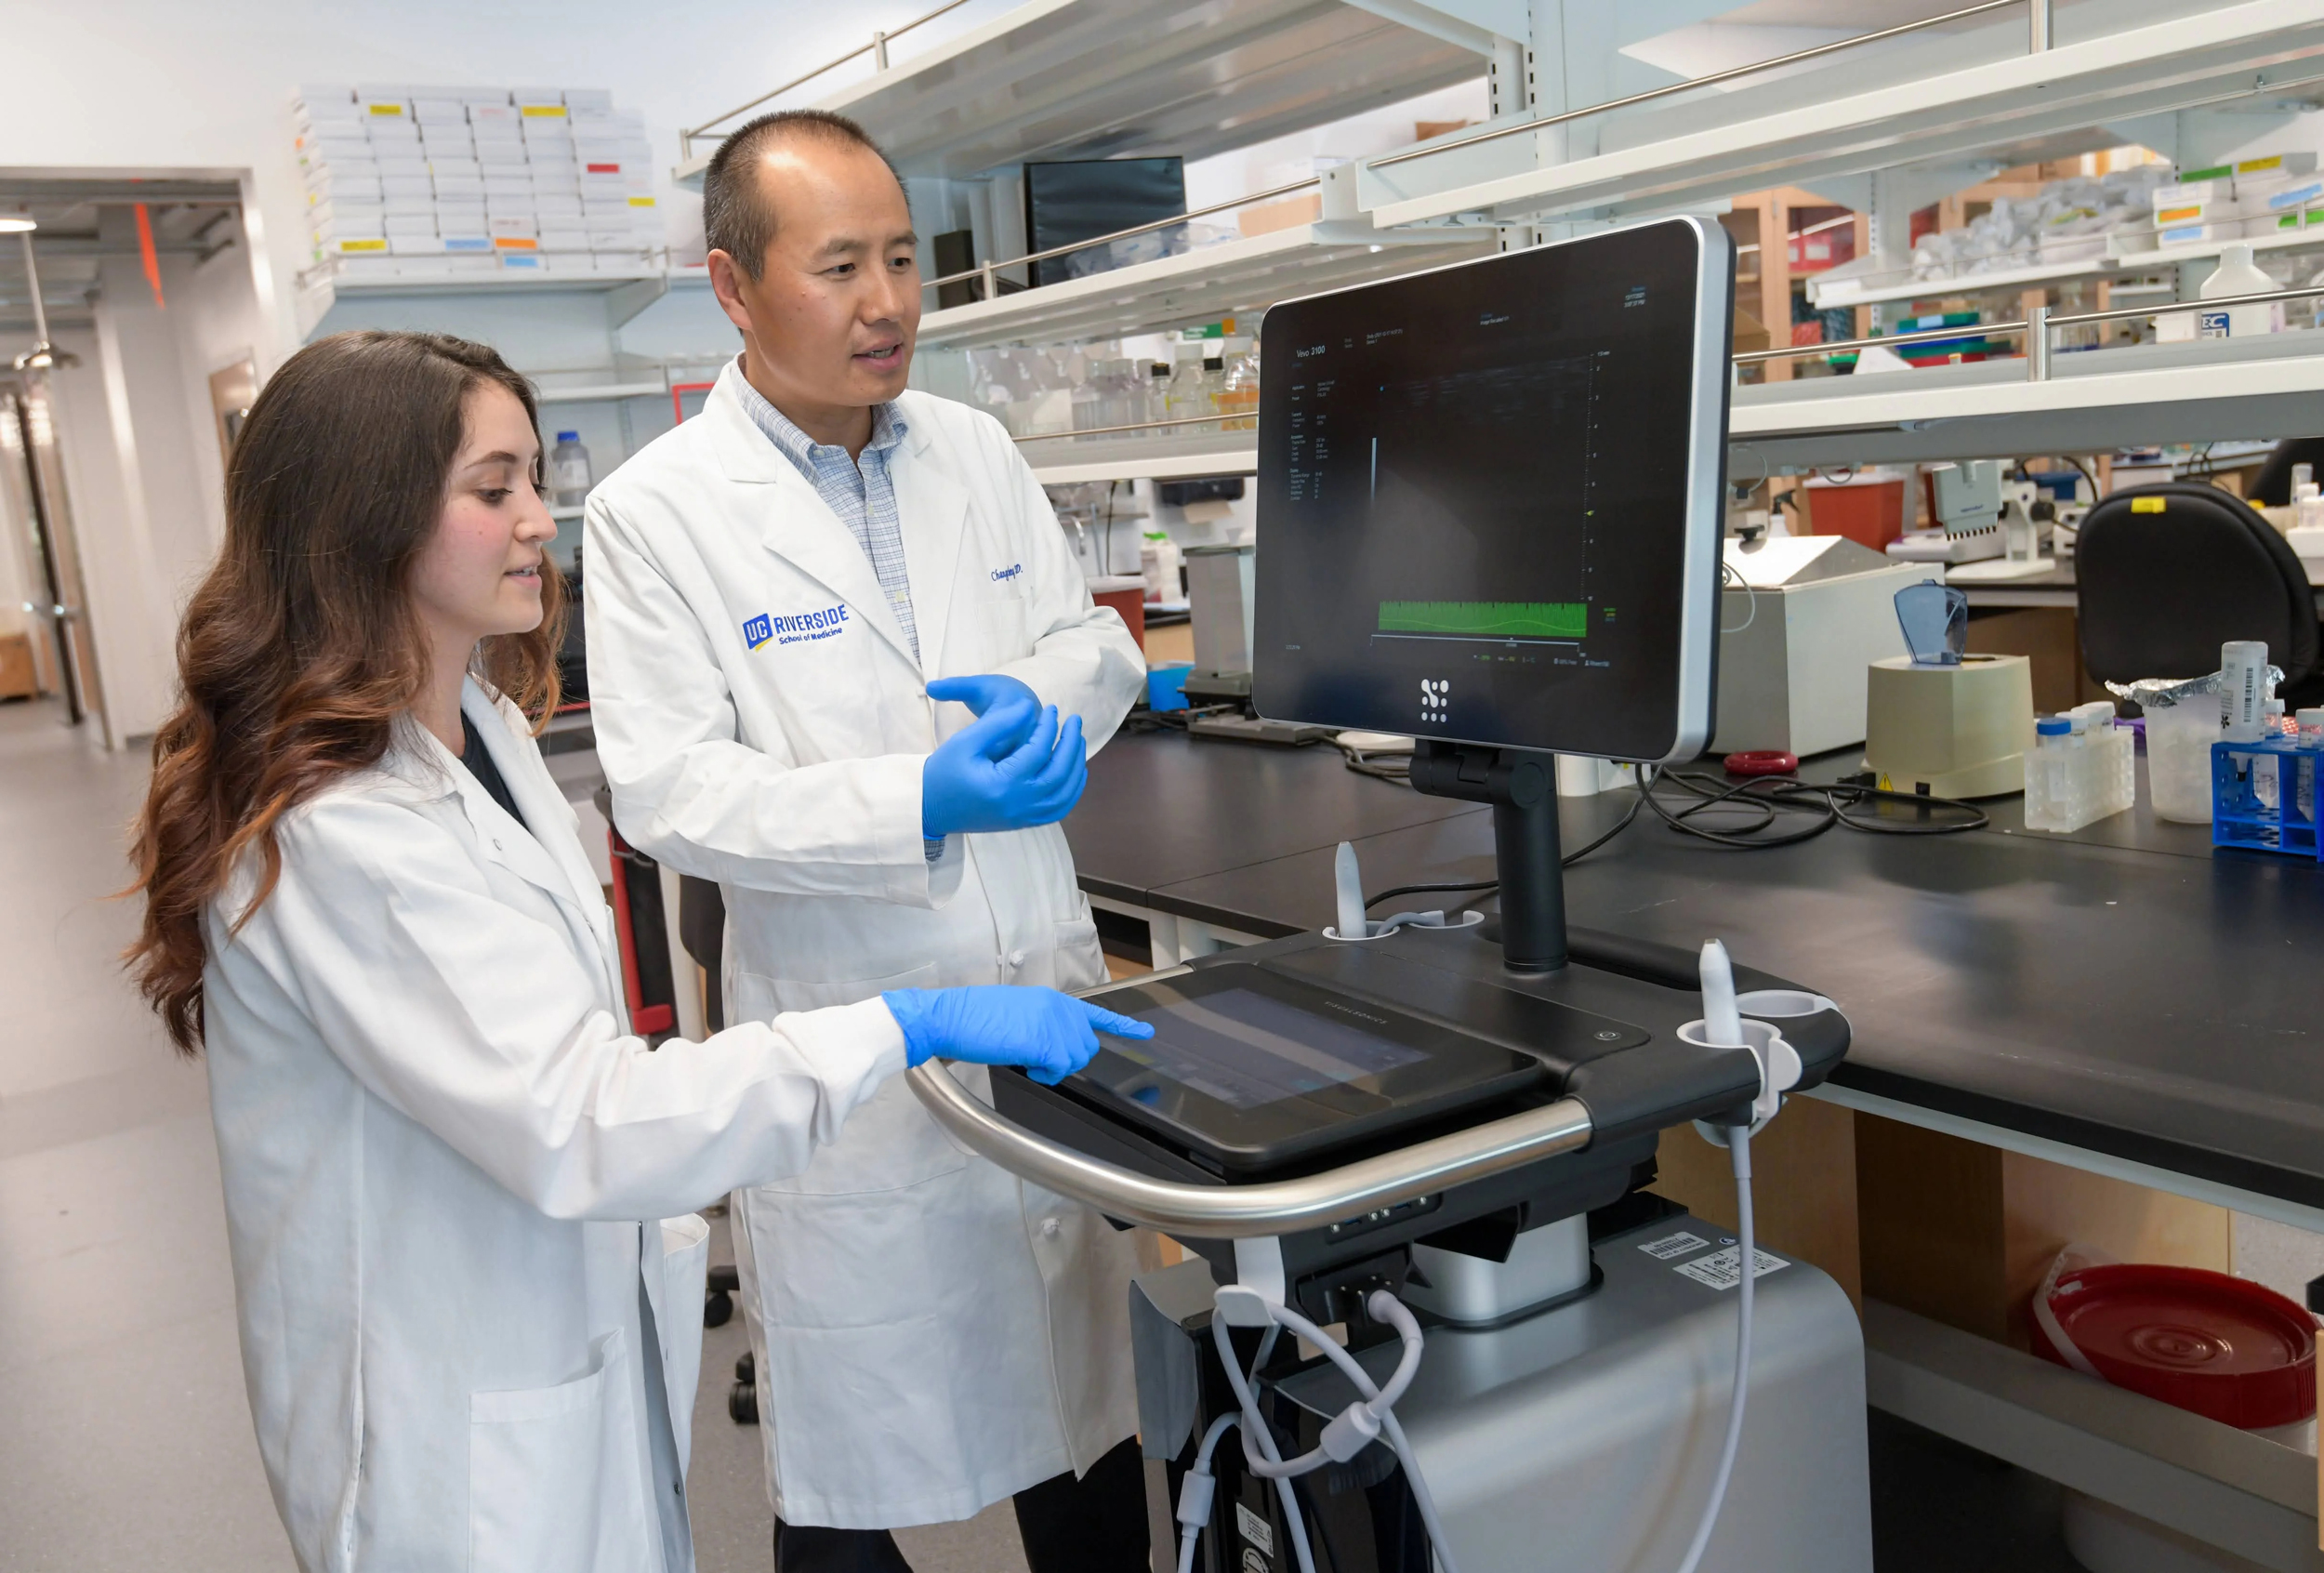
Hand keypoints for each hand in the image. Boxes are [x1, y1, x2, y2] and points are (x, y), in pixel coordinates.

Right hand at [882, 986, 1155, 1084]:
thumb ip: (1040, 1025)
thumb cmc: (972, 1020)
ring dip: (1053, 1068)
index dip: (1122, 1028)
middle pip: (1086, 1047)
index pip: (1095, 1014)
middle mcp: (1059, 1008)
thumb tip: (1049, 1046)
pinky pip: (1059, 1069)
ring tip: (1025, 1058)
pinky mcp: (1044, 1040)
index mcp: (1052, 1000)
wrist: (951, 1017)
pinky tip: (1026, 1064)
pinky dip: (1044, 1074)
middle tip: (1038, 1060)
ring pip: (1074, 1060)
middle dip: (1067, 1061)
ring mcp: (1054, 1022)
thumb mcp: (1015, 1014)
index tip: (1145, 1034)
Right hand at [922, 675, 1087, 838]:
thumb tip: (1029, 708)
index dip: (1048, 726)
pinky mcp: (1023, 823)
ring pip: (1064, 795)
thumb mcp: (965, 742)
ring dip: (1075, 766)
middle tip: (1074, 721)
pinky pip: (1057, 810)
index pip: (1038, 752)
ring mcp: (1023, 818)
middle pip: (1059, 774)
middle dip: (1071, 745)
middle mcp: (1018, 805)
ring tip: (1077, 741)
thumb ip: (998, 724)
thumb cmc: (943, 772)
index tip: (1052, 708)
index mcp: (1003, 784)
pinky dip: (1071, 791)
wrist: (930, 808)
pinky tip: (1074, 771)